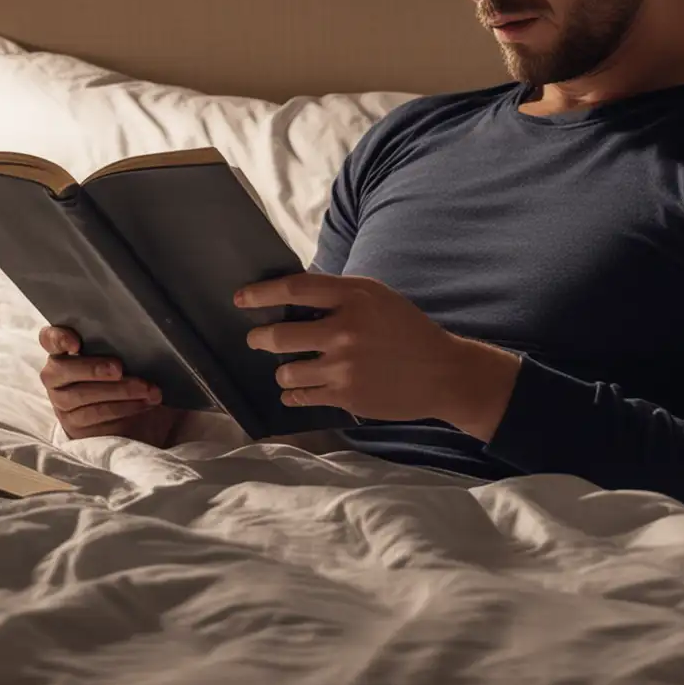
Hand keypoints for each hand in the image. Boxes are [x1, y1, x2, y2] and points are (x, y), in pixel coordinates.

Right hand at [38, 326, 182, 444]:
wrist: (136, 415)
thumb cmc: (125, 378)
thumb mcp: (119, 358)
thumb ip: (113, 347)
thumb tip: (132, 338)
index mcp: (62, 352)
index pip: (49, 339)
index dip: (58, 338)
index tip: (77, 343)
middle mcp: (55, 377)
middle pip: (62, 369)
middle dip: (93, 368)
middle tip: (120, 369)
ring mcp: (62, 403)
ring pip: (81, 396)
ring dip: (118, 391)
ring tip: (147, 388)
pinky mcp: (75, 426)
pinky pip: (95, 416)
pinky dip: (123, 408)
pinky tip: (143, 403)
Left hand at [235, 273, 519, 440]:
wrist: (443, 373)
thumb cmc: (407, 330)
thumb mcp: (377, 297)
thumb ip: (338, 295)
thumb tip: (291, 295)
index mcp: (353, 297)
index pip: (294, 289)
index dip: (261, 293)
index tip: (241, 299)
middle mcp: (344, 329)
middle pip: (280, 334)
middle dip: (259, 338)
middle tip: (255, 339)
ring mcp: (343, 366)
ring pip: (287, 370)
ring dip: (282, 370)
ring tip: (290, 368)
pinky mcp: (345, 395)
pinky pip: (301, 395)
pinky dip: (292, 393)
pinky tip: (295, 390)